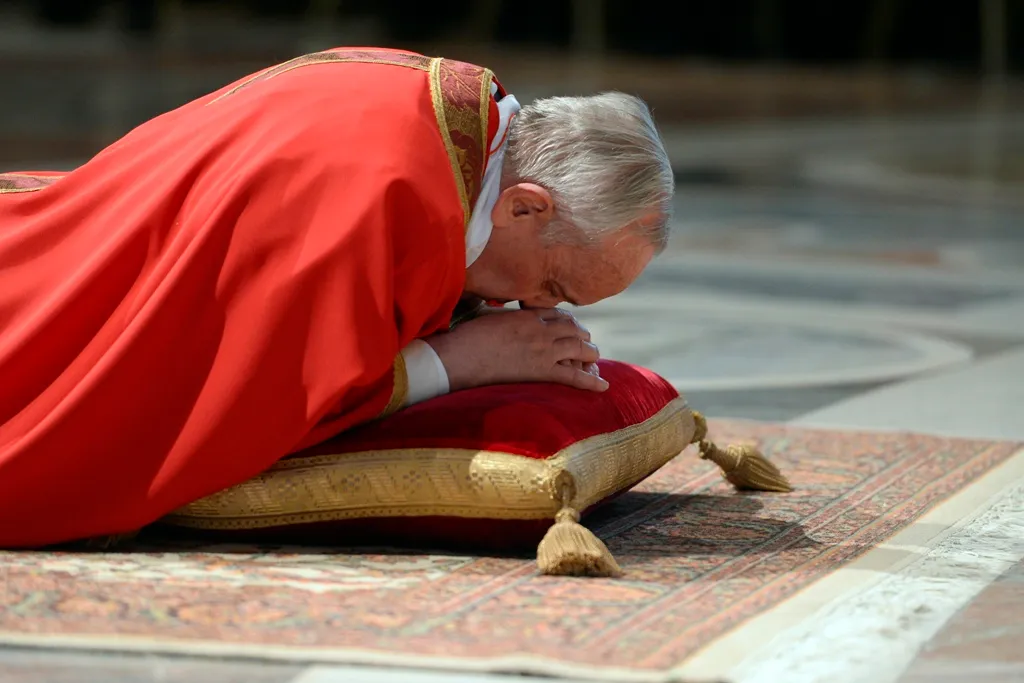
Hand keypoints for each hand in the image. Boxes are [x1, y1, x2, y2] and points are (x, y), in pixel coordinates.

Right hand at [425, 308, 607, 392]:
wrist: (460, 356)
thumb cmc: (465, 338)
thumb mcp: (485, 316)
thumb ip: (498, 314)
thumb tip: (494, 312)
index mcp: (526, 314)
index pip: (557, 315)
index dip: (568, 321)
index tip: (571, 326)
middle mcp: (540, 329)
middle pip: (573, 330)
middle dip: (583, 335)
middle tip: (587, 342)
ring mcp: (543, 350)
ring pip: (579, 348)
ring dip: (591, 354)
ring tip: (595, 358)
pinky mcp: (542, 371)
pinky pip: (574, 376)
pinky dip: (591, 381)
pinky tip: (603, 385)